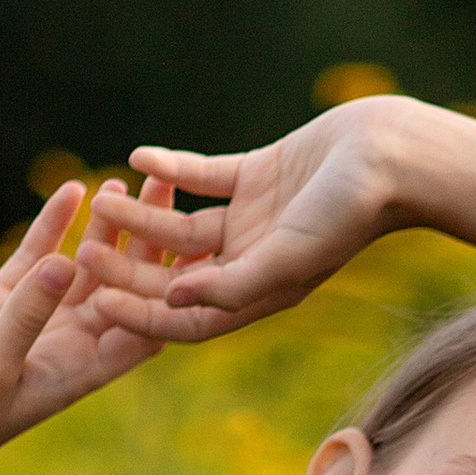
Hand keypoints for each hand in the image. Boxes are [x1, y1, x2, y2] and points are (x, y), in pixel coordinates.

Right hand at [0, 184, 163, 474]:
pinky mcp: (0, 303)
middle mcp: (71, 345)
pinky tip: (72, 190)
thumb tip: (69, 263)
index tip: (206, 247)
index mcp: (82, 372)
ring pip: (85, 265)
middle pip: (124, 286)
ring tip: (129, 180)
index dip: (175, 289)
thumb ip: (26, 318)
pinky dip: (53, 226)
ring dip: (107, 227)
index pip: (145, 327)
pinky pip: (35, 256)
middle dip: (148, 239)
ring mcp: (38, 320)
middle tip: (171, 187)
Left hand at [74, 100, 415, 346]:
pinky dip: (171, 169)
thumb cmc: (351, 212)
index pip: (189, 319)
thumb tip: (172, 298)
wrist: (390, 155)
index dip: (142, 317)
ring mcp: (252, 218)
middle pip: (175, 273)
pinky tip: (139, 156)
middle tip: (84, 252)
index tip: (97, 305)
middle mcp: (252, 262)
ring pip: (181, 225)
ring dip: (142, 215)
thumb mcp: (290, 255)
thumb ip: (233, 282)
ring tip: (102, 201)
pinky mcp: (256, 175)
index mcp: (261, 294)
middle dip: (130, 267)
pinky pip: (202, 176)